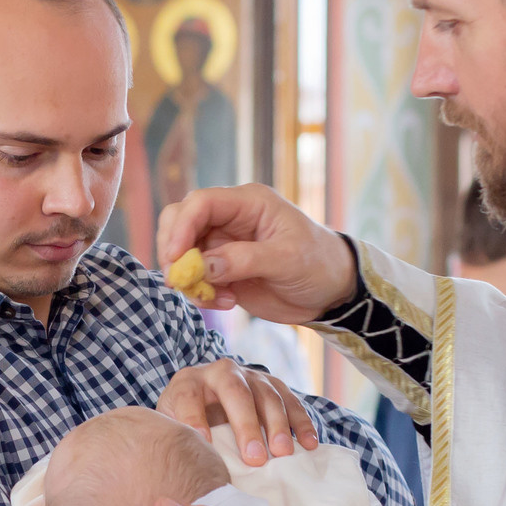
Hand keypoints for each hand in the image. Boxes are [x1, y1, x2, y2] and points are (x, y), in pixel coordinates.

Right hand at [156, 186, 356, 325]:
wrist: (331, 292)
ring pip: (182, 253)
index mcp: (248, 203)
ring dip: (188, 277)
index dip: (181, 227)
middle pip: (180, 221)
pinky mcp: (222, 270)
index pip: (200, 203)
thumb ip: (243, 260)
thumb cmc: (318, 264)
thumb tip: (203, 266)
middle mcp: (230, 219)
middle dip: (173, 250)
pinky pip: (195, 278)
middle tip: (179, 281)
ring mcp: (223, 244)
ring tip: (214, 298)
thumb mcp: (287, 260)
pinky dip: (200, 293)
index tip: (175, 258)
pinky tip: (226, 302)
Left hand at [157, 359, 315, 466]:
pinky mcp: (273, 385)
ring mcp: (250, 376)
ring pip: (268, 395)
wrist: (206, 400)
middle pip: (236, 393)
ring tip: (282, 453)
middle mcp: (221, 372)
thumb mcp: (173, 427)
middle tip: (255, 458)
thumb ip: (176, 440)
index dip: (194, 418)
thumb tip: (183, 470)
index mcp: (189, 382)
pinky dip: (301, 423)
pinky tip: (308, 444)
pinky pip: (291, 401)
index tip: (203, 443)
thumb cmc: (187, 423)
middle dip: (246, 426)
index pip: (188, 396)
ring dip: (278, 425)